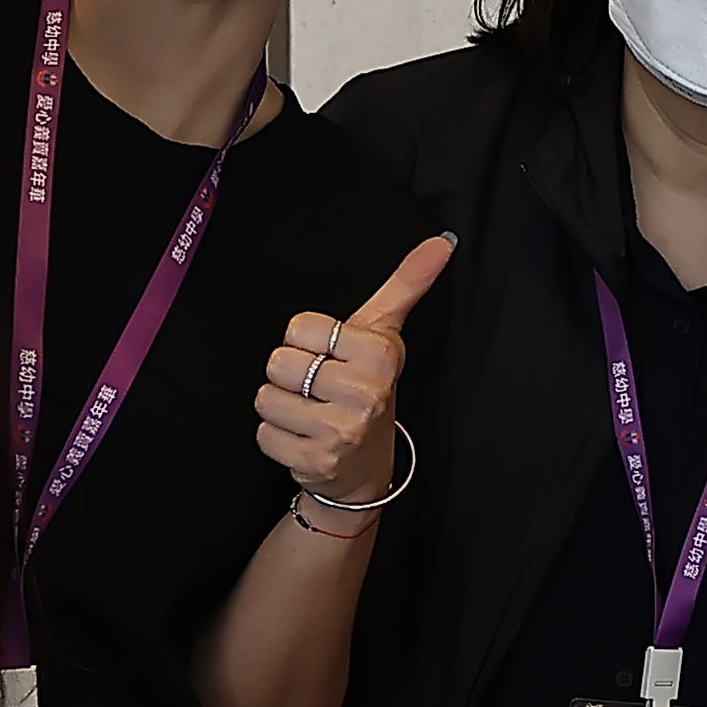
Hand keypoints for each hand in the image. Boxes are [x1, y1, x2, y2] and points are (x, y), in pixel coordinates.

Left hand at [255, 232, 452, 510]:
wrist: (364, 466)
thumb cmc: (367, 389)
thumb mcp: (384, 333)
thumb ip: (407, 283)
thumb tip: (442, 241)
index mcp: (379, 353)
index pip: (300, 327)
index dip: (308, 342)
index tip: (332, 358)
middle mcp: (366, 392)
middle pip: (279, 361)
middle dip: (291, 375)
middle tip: (319, 389)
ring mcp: (342, 431)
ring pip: (266, 398)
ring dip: (280, 407)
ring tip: (309, 413)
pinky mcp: (316, 462)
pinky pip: (265, 434)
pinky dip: (276, 437)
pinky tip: (303, 438)